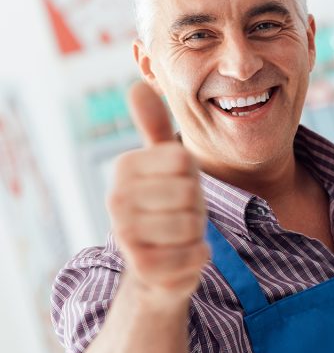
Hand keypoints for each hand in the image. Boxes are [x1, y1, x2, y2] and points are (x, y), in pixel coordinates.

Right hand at [108, 82, 209, 307]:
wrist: (157, 263)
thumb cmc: (168, 205)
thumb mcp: (165, 164)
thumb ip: (155, 127)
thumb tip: (137, 84)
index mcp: (124, 167)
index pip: (184, 160)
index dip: (193, 176)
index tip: (178, 186)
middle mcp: (116, 199)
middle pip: (189, 192)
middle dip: (196, 206)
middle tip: (181, 213)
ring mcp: (125, 234)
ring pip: (191, 223)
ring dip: (197, 232)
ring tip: (180, 234)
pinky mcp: (142, 267)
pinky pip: (193, 254)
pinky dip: (198, 256)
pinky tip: (183, 255)